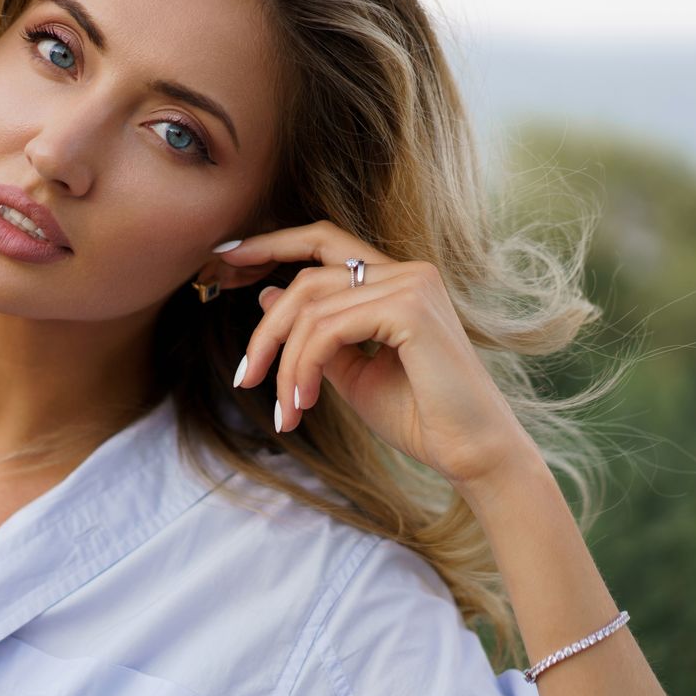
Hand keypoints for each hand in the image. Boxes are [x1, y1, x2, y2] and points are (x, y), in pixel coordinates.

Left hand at [213, 220, 534, 489]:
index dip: (272, 242)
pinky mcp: (409, 308)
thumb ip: (314, 334)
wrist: (470, 454)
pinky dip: (304, 367)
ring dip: (285, 364)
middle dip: (266, 329)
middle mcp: (407, 271)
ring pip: (310, 309)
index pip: (323, 241)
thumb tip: (267, 295)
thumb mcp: (350, 372)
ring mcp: (411, 284)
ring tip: (285, 410)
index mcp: (396, 280)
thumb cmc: (419, 417)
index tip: (225, 256)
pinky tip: (304, 403)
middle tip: (244, 376)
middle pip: (306, 277)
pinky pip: (327, 329)